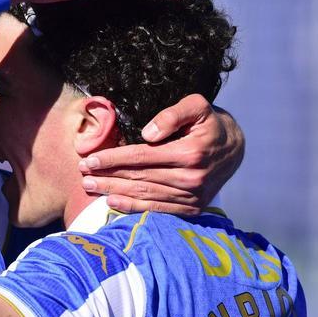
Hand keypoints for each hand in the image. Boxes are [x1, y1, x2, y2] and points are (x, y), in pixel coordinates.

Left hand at [78, 95, 244, 214]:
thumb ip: (172, 114)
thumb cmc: (210, 124)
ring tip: (91, 187)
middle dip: (107, 175)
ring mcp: (191, 196)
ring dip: (114, 191)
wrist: (235, 149)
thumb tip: (147, 133)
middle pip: (138, 178)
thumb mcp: (197, 106)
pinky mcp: (192, 208)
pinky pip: (157, 210)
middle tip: (82, 174)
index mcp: (189, 153)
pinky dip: (133, 208)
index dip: (112, 158)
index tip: (89, 159)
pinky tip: (112, 202)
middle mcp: (190, 178)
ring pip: (144, 195)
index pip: (141, 157)